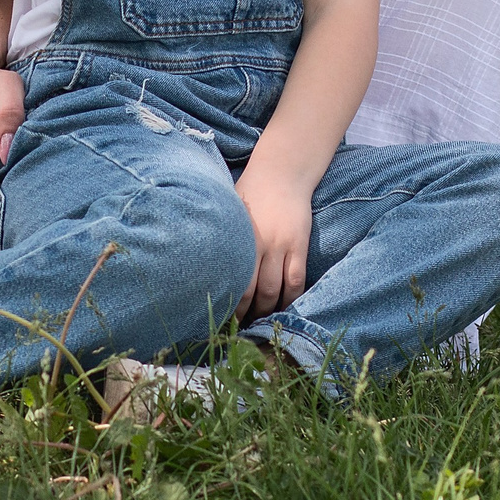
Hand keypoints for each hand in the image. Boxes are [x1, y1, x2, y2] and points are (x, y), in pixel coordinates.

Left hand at [232, 169, 312, 320]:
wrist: (282, 172)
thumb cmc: (250, 190)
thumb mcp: (231, 211)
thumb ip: (223, 236)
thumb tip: (200, 260)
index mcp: (242, 239)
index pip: (235, 281)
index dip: (230, 304)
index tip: (222, 317)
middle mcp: (263, 245)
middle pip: (255, 291)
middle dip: (248, 314)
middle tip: (240, 328)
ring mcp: (284, 246)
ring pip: (277, 290)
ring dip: (268, 310)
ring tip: (260, 322)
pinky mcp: (299, 246)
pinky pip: (297, 280)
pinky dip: (291, 298)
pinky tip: (283, 307)